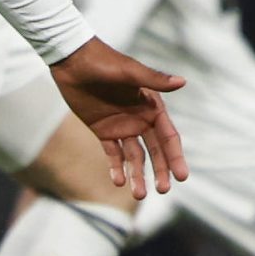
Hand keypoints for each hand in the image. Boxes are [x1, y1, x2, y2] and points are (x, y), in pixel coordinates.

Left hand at [48, 37, 189, 199]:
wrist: (72, 60)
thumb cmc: (104, 61)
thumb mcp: (129, 72)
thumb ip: (154, 80)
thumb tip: (182, 82)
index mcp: (152, 106)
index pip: (168, 137)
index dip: (175, 156)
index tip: (182, 177)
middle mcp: (140, 119)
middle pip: (155, 151)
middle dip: (160, 171)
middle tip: (163, 190)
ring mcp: (122, 126)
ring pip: (134, 157)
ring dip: (137, 175)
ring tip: (138, 194)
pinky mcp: (102, 130)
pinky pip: (112, 153)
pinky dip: (116, 167)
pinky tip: (118, 181)